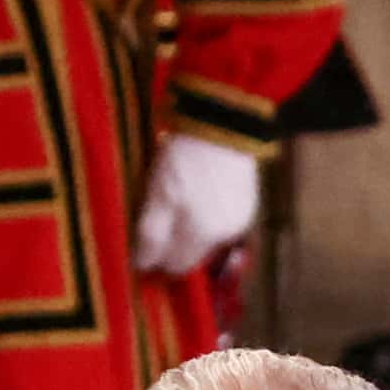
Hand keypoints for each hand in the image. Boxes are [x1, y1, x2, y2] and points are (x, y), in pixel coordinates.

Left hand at [136, 133, 260, 276]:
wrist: (223, 123)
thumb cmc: (183, 156)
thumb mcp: (157, 193)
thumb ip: (151, 233)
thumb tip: (142, 264)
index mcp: (201, 234)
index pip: (175, 266)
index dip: (156, 258)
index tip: (142, 244)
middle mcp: (224, 236)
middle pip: (193, 257)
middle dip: (174, 246)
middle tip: (157, 221)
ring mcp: (240, 221)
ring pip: (207, 240)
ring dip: (191, 231)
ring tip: (179, 202)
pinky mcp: (248, 205)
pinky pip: (221, 223)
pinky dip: (208, 216)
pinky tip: (200, 194)